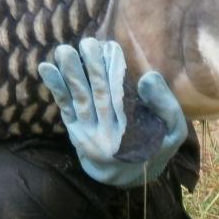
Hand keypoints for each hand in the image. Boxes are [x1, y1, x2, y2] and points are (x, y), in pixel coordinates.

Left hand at [37, 37, 186, 186]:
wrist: (125, 176)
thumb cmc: (154, 146)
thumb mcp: (171, 130)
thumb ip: (165, 104)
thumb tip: (148, 77)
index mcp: (135, 134)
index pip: (123, 99)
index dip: (116, 72)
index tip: (111, 47)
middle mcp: (109, 134)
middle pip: (99, 96)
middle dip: (93, 68)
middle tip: (88, 43)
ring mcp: (89, 133)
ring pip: (80, 99)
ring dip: (71, 74)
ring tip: (64, 50)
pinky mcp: (75, 131)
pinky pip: (65, 108)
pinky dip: (56, 88)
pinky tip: (46, 68)